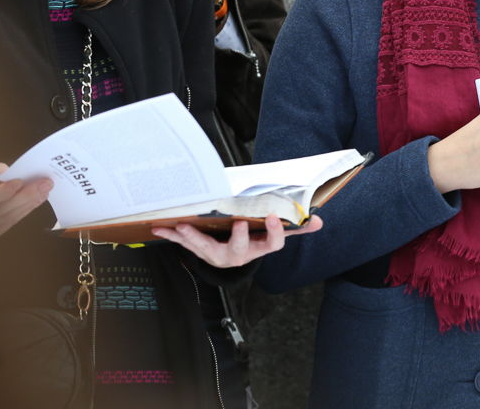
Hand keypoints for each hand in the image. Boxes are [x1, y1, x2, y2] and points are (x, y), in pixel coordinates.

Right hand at [0, 162, 52, 245]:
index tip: (20, 181)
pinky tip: (34, 203)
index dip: (4, 191)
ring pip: (7, 219)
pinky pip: (7, 225)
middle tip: (46, 184)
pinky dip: (22, 213)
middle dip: (26, 196)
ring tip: (44, 192)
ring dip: (28, 205)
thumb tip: (7, 170)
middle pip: (1, 209)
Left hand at [150, 213, 321, 267]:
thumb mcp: (274, 236)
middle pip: (240, 248)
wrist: (231, 261)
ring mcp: (218, 255)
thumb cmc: (253, 241)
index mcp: (258, 248)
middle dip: (239, 237)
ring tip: (184, 227)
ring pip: (207, 248)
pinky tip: (160, 227)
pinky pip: (186, 244)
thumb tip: (319, 221)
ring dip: (194, 237)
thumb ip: (296, 229)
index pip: (272, 244)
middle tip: (239, 224)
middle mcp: (239, 255)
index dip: (275, 232)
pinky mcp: (201, 251)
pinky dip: (173, 235)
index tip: (275, 218)